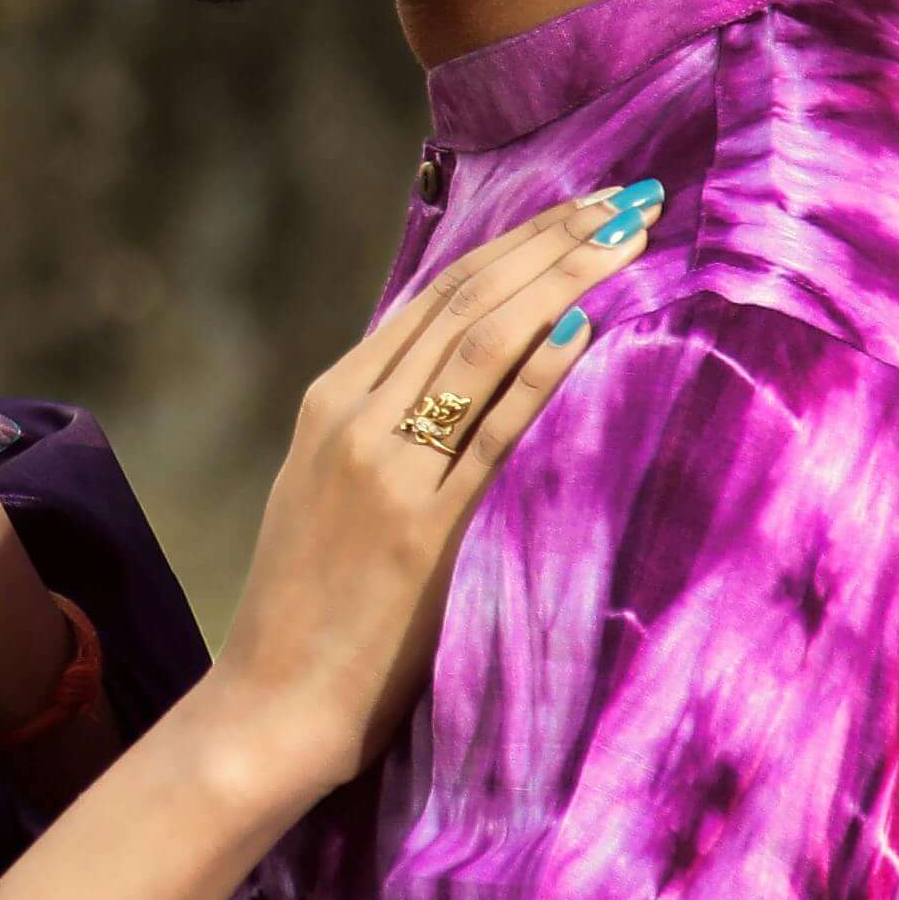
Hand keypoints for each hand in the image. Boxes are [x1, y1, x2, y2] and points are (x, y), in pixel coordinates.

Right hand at [215, 186, 654, 801]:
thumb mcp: (329, 494)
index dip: (514, 241)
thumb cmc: (311, 611)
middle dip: (551, 238)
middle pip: (463, 300)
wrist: (271, 703)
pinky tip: (586, 327)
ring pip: (479, 343)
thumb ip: (386, 431)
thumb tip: (473, 378)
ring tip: (626, 237)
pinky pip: (492, 431)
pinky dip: (538, 373)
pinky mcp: (421, 526)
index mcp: (329, 403)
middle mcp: (350, 417)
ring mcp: (384, 468)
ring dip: (561, 279)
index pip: (435, 294)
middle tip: (627, 196)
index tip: (582, 206)